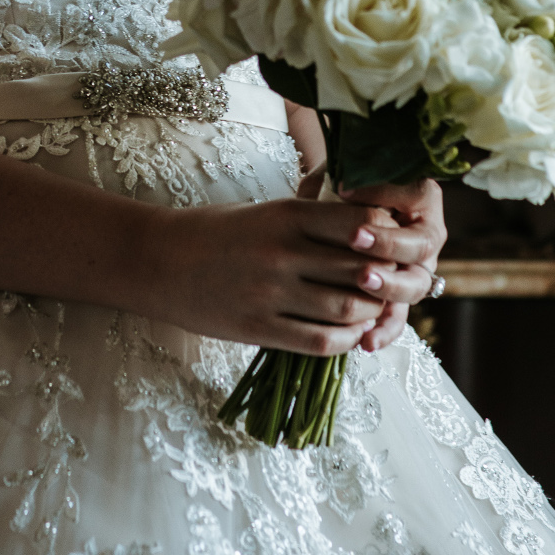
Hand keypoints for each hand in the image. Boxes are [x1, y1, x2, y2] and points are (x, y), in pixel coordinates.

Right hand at [138, 192, 440, 355]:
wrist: (159, 261)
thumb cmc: (216, 231)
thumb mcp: (265, 212)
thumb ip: (312, 224)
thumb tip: (371, 238)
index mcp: (286, 215)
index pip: (359, 225)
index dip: (386, 238)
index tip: (392, 244)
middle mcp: (282, 253)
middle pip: (361, 270)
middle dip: (387, 280)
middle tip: (394, 283)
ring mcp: (270, 293)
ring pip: (346, 309)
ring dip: (370, 313)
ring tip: (373, 311)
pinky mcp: (259, 328)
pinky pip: (319, 342)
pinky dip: (345, 341)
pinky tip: (350, 334)